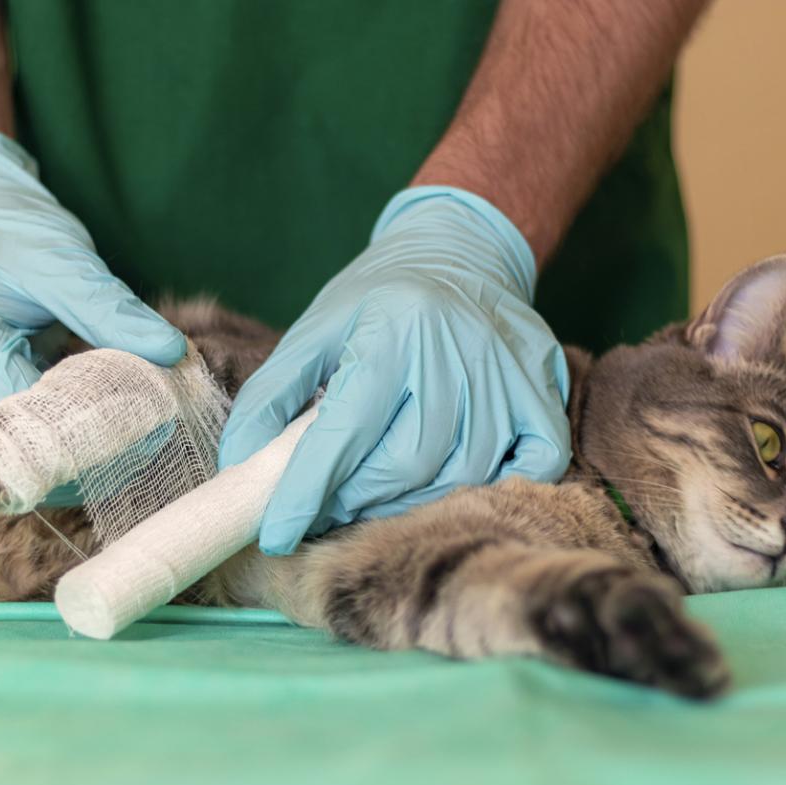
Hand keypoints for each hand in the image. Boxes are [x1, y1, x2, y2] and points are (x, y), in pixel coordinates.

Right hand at [0, 127, 186, 422]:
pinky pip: (20, 422)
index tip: (144, 421)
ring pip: (19, 441)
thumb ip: (114, 312)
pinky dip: (61, 421)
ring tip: (132, 428)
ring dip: (72, 437)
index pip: (23, 414)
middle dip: (82, 441)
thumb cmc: (12, 228)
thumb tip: (173, 353)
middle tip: (149, 432)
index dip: (83, 426)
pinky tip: (105, 413)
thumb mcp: (67, 263)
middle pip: (19, 439)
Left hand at [219, 186, 571, 554]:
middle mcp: (455, 354)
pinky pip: (529, 467)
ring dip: (407, 501)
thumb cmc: (379, 297)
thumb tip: (240, 463)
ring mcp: (508, 377)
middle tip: (325, 504)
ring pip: (458, 475)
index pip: (344, 432)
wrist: (461, 250)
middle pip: (402, 466)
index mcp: (392, 332)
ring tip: (373, 492)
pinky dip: (489, 487)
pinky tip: (448, 478)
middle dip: (353, 499)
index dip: (307, 490)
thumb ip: (272, 394)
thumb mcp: (314, 329)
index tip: (277, 533)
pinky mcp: (545, 393)